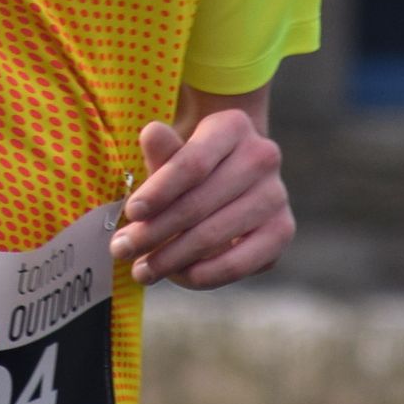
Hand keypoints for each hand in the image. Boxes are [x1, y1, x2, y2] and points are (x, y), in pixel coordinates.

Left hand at [108, 109, 291, 287]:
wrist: (229, 180)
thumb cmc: (191, 166)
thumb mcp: (172, 153)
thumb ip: (162, 150)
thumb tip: (152, 134)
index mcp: (232, 126)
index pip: (192, 163)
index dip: (159, 191)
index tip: (130, 212)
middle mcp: (263, 156)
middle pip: (199, 203)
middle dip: (154, 231)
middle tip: (121, 249)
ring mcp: (276, 195)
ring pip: (215, 234)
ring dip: (171, 258)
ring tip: (141, 269)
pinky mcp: (282, 231)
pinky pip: (240, 262)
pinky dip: (205, 274)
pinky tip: (178, 277)